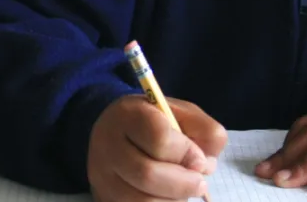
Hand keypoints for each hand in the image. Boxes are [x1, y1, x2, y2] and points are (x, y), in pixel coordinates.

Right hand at [88, 95, 227, 201]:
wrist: (116, 135)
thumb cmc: (155, 124)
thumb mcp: (183, 115)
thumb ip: (204, 130)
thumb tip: (204, 164)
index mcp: (128, 114)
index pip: (158, 137)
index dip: (186, 152)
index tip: (199, 159)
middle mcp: (108, 143)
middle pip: (146, 173)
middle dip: (183, 184)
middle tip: (199, 183)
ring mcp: (102, 173)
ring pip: (143, 199)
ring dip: (174, 199)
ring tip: (181, 189)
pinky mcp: (104, 195)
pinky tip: (166, 196)